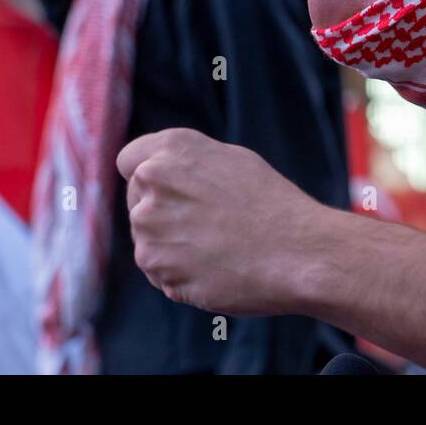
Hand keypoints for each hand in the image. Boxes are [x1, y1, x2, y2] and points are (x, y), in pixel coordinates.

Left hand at [117, 128, 331, 314]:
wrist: (296, 251)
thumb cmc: (273, 204)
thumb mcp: (231, 160)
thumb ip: (186, 164)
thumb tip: (160, 174)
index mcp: (172, 148)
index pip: (129, 162)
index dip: (147, 179)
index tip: (167, 194)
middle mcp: (152, 180)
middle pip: (137, 204)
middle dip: (162, 215)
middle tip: (205, 227)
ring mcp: (149, 224)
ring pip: (147, 240)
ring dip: (170, 248)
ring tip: (216, 249)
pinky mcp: (155, 264)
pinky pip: (159, 272)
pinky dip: (179, 276)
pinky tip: (214, 269)